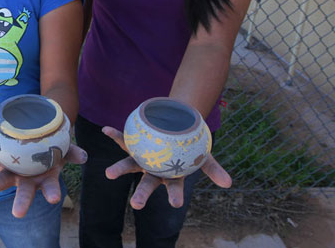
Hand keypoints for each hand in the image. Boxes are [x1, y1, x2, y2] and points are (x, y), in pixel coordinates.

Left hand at [0, 144, 86, 217]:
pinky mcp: (1, 162)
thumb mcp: (65, 150)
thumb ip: (74, 153)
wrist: (38, 139)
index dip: (52, 193)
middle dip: (21, 203)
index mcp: (45, 179)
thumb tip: (84, 156)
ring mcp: (13, 172)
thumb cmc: (54, 149)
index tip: (54, 199)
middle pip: (24, 193)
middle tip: (18, 214)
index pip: (50, 188)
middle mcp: (28, 180)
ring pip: (3, 180)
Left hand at [101, 126, 230, 209]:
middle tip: (136, 205)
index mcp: (170, 176)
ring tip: (108, 174)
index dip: (175, 195)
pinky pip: (123, 140)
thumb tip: (229, 183)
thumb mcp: (204, 158)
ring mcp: (142, 158)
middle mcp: (153, 171)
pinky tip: (105, 129)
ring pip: (130, 165)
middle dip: (142, 195)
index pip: (174, 188)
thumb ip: (214, 170)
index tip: (177, 204)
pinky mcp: (134, 145)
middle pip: (147, 184)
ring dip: (119, 169)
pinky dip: (115, 135)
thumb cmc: (191, 148)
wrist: (178, 128)